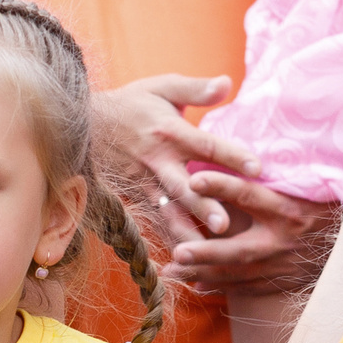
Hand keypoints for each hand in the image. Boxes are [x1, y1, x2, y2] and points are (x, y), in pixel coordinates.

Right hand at [94, 76, 262, 243]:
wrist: (84, 124)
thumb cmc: (131, 104)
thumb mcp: (162, 87)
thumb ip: (196, 89)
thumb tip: (227, 83)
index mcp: (170, 132)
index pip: (206, 145)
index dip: (232, 156)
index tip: (258, 168)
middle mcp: (158, 161)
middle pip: (185, 186)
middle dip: (204, 206)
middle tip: (224, 225)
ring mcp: (144, 182)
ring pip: (168, 211)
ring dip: (186, 230)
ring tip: (205, 251)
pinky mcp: (134, 197)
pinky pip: (152, 220)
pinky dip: (166, 239)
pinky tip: (183, 259)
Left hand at [166, 170, 340, 293]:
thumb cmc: (321, 206)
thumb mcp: (299, 188)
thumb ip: (264, 182)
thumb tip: (223, 164)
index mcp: (288, 209)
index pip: (250, 195)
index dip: (222, 185)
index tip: (193, 178)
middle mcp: (283, 240)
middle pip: (239, 249)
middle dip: (206, 252)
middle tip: (177, 251)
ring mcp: (282, 265)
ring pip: (237, 274)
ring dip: (203, 272)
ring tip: (172, 270)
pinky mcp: (281, 281)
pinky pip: (247, 288)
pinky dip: (220, 287)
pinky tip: (196, 285)